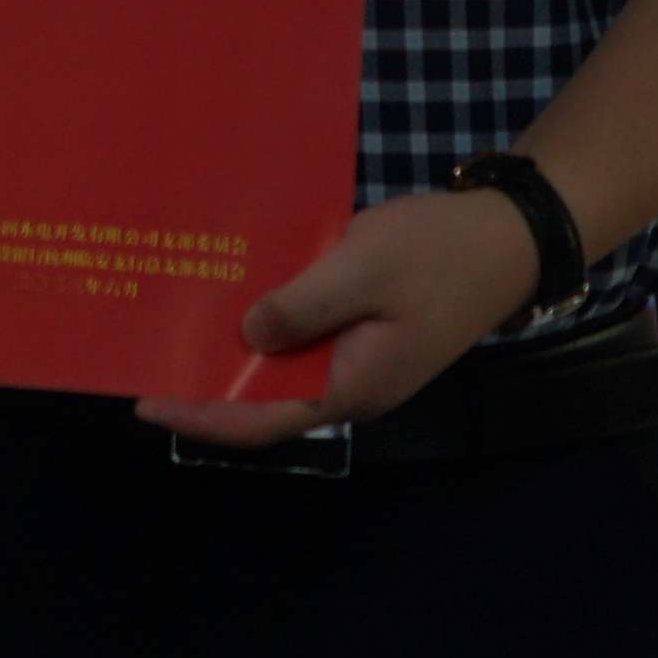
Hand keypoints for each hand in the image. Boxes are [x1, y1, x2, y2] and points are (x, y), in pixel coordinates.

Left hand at [134, 185, 547, 447]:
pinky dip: (267, 321)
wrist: (510, 237)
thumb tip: (248, 336)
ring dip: (233, 350)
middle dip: (206, 383)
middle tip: (147, 357)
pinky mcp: (365, 330)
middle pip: (264, 398)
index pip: (261, 420)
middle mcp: (350, 384)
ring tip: (174, 328)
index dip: (201, 415)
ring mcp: (360, 359)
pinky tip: (231, 293)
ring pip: (281, 366)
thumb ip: (302, 306)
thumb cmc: (439, 253)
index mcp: (351, 386)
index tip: (146, 401)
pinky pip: (303, 336)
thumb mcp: (365, 269)